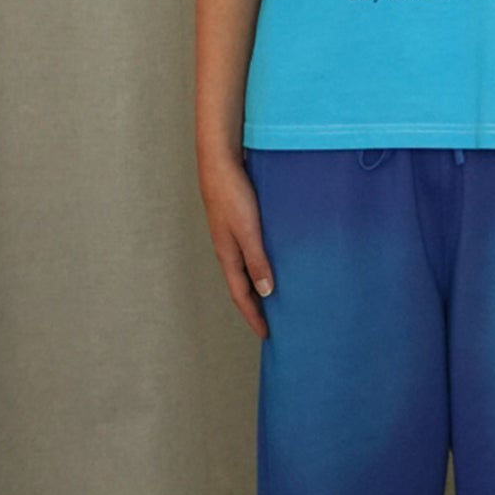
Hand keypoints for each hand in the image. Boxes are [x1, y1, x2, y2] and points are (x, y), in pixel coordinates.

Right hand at [199, 150, 274, 340]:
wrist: (219, 160)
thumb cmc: (232, 193)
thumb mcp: (248, 230)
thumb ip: (257, 260)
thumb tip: (266, 292)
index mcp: (228, 255)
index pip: (241, 295)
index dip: (253, 316)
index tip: (266, 334)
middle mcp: (228, 249)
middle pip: (242, 285)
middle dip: (255, 306)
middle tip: (272, 322)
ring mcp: (231, 235)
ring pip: (245, 268)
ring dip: (257, 285)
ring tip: (275, 297)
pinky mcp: (237, 221)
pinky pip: (249, 251)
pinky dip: (259, 264)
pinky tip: (273, 260)